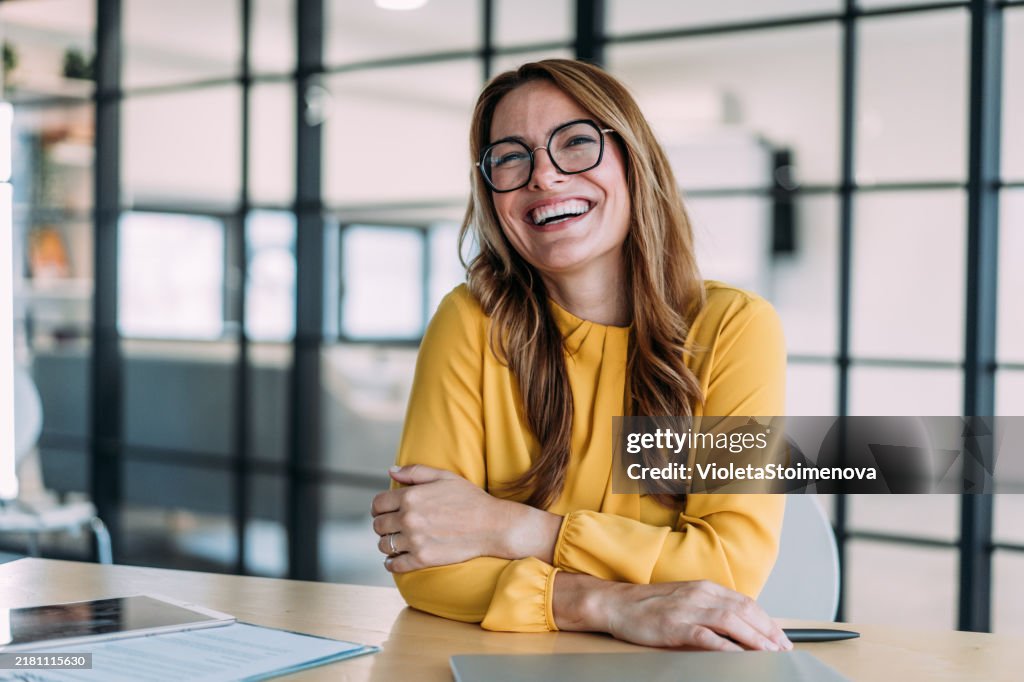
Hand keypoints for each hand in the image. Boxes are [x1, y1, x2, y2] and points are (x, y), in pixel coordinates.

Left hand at [372, 464, 555, 572]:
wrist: (492, 525)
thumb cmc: (470, 499)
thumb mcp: (444, 477)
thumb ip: (415, 472)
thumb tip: (391, 471)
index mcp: (411, 497)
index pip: (378, 504)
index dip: (379, 507)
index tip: (384, 511)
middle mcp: (409, 519)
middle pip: (378, 525)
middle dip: (383, 524)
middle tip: (393, 526)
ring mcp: (415, 541)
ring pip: (384, 545)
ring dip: (387, 543)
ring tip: (396, 541)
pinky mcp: (423, 559)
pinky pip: (395, 565)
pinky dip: (392, 563)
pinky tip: (396, 559)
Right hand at [554, 573, 792, 651]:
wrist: (617, 603)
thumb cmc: (650, 606)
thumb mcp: (686, 600)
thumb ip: (710, 608)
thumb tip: (739, 626)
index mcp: (705, 588)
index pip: (746, 603)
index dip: (767, 621)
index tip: (781, 638)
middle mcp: (700, 595)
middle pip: (744, 611)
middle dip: (768, 632)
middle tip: (784, 651)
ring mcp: (688, 609)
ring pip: (731, 622)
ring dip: (755, 639)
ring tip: (770, 654)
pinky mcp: (675, 626)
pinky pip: (708, 637)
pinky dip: (728, 648)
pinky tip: (740, 658)